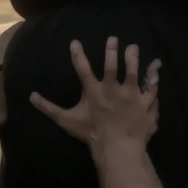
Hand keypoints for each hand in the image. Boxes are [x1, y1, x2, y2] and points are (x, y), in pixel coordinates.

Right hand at [31, 36, 161, 148]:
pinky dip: (154, 79)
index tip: (75, 42)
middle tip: (113, 38)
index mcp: (94, 91)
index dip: (78, 54)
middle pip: (112, 64)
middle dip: (112, 50)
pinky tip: (156, 69)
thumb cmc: (91, 135)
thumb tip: (31, 97)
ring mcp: (131, 95)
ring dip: (133, 58)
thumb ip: (49, 108)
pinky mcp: (144, 103)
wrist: (117, 149)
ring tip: (132, 48)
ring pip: (134, 71)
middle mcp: (113, 89)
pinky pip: (151, 89)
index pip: (83, 69)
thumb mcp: (67, 121)